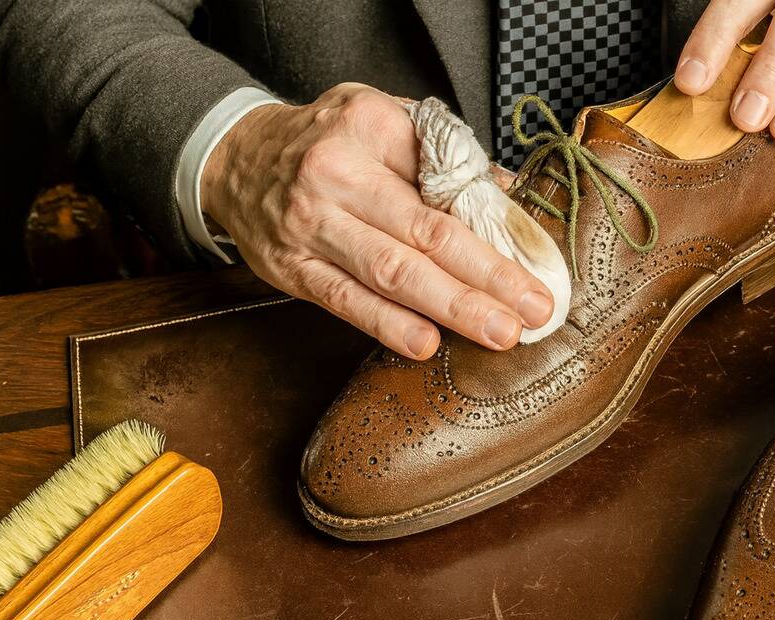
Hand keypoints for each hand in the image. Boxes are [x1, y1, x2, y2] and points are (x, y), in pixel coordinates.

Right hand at [201, 83, 554, 359]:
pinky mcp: (292, 268)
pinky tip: (425, 344)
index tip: (538, 262)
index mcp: (371, 129)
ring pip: (390, 272)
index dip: (495, 228)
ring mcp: (311, 226)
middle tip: (534, 311)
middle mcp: (337, 177)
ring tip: (498, 333)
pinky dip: (387, 324)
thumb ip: (446, 156)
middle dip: (487, 277)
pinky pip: (345, 301)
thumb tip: (510, 197)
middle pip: (425, 234)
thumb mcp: (385, 120)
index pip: (446, 184)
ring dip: (450, 307)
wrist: (236, 158)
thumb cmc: (328, 141)